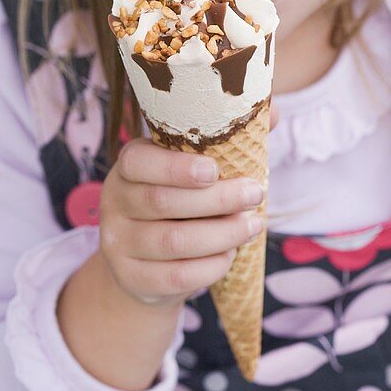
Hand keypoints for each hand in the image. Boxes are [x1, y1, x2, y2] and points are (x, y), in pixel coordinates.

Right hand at [99, 100, 279, 307]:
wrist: (146, 262)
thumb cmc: (182, 200)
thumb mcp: (196, 168)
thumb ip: (230, 139)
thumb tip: (274, 112)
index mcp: (130, 166)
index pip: (139, 162)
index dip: (175, 167)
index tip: (214, 169)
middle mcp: (116, 202)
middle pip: (163, 202)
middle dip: (217, 199)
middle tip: (256, 194)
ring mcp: (118, 243)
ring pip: (173, 242)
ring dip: (221, 234)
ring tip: (252, 225)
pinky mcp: (132, 278)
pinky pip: (175, 277)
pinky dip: (210, 267)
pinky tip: (230, 255)